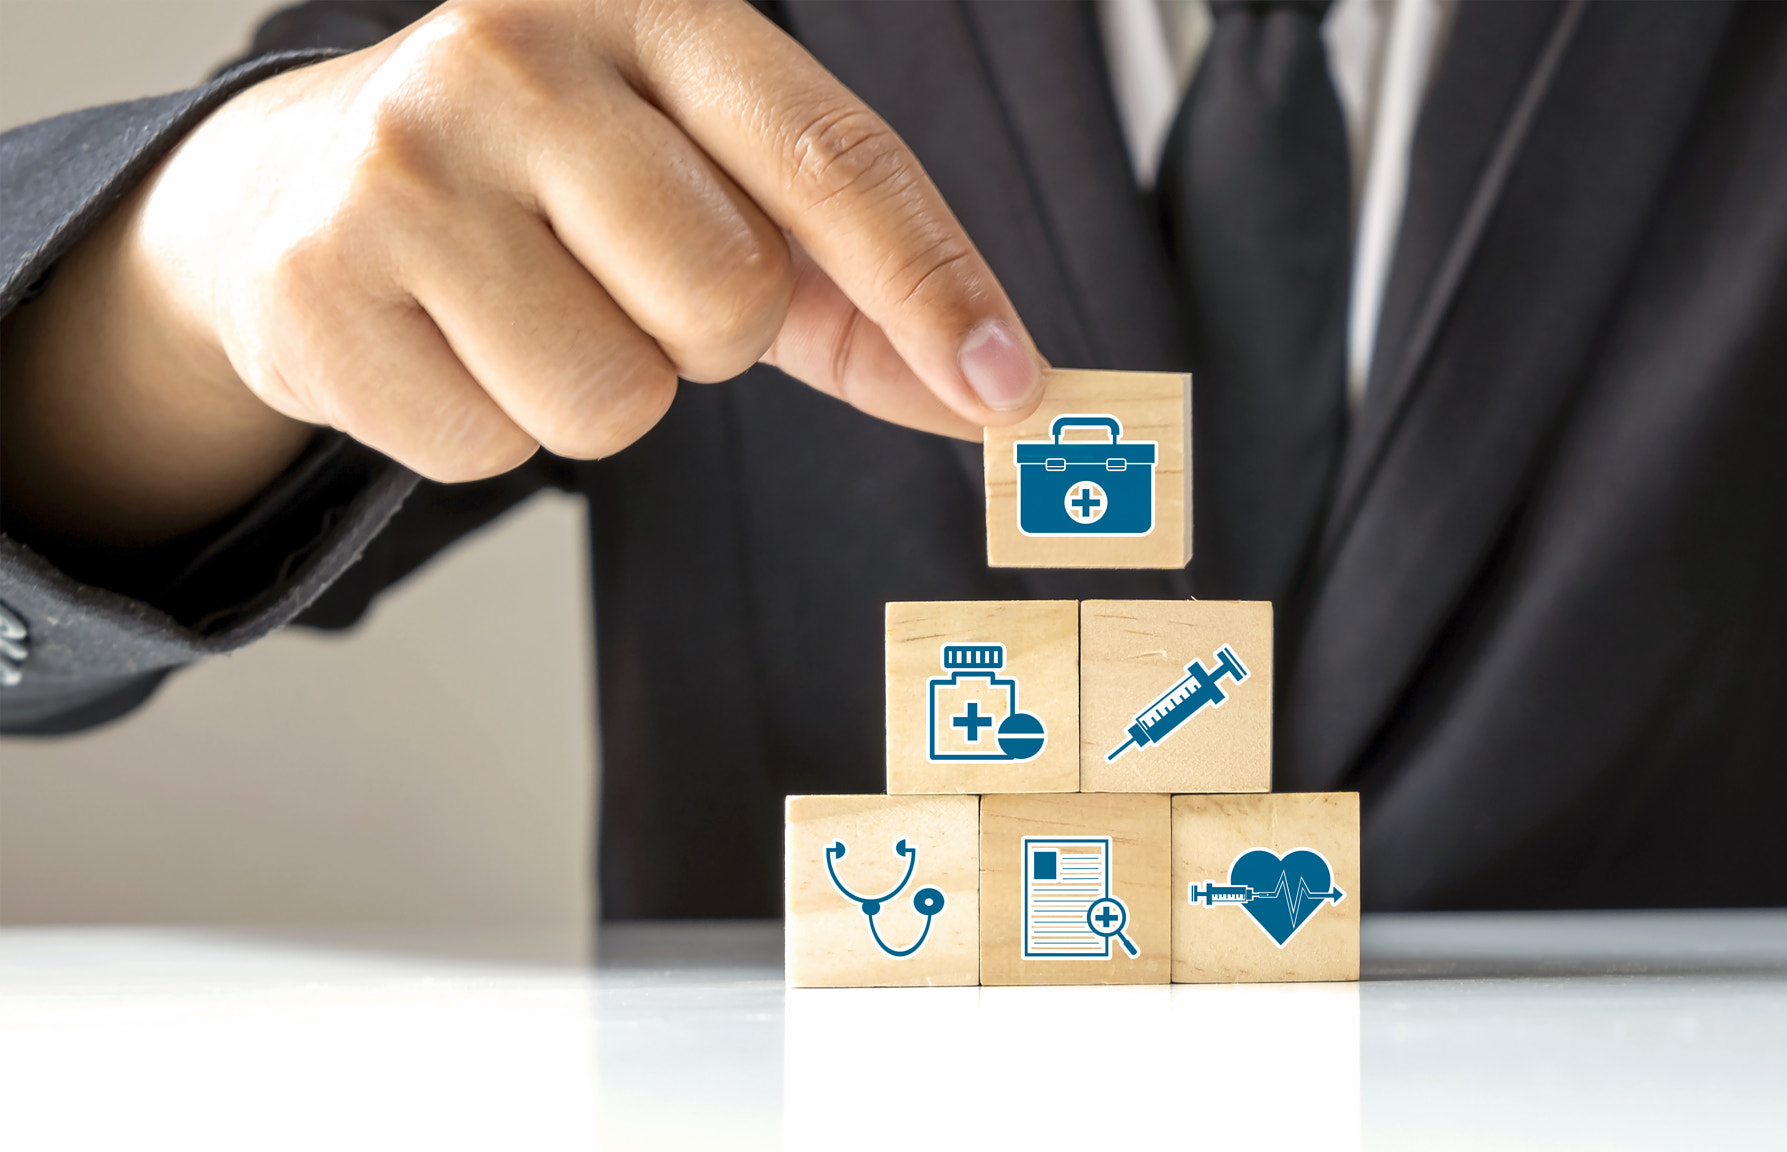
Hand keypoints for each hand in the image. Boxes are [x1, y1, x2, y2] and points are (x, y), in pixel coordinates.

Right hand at [0, 0, 1043, 545]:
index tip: (1010, 384)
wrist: (296, 189)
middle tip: (625, 281)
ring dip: (602, 393)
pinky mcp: (323, 289)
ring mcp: (405, 166)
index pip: (826, 155)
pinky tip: (444, 343)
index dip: (929, 280)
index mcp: (644, 6)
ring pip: (617, 399)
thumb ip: (853, 288)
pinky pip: (496, 451)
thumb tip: (992, 395)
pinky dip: (493, 428)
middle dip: (710, 338)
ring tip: (526, 308)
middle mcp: (516, 56)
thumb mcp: (703, 183)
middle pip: (730, 299)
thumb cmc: (546, 185)